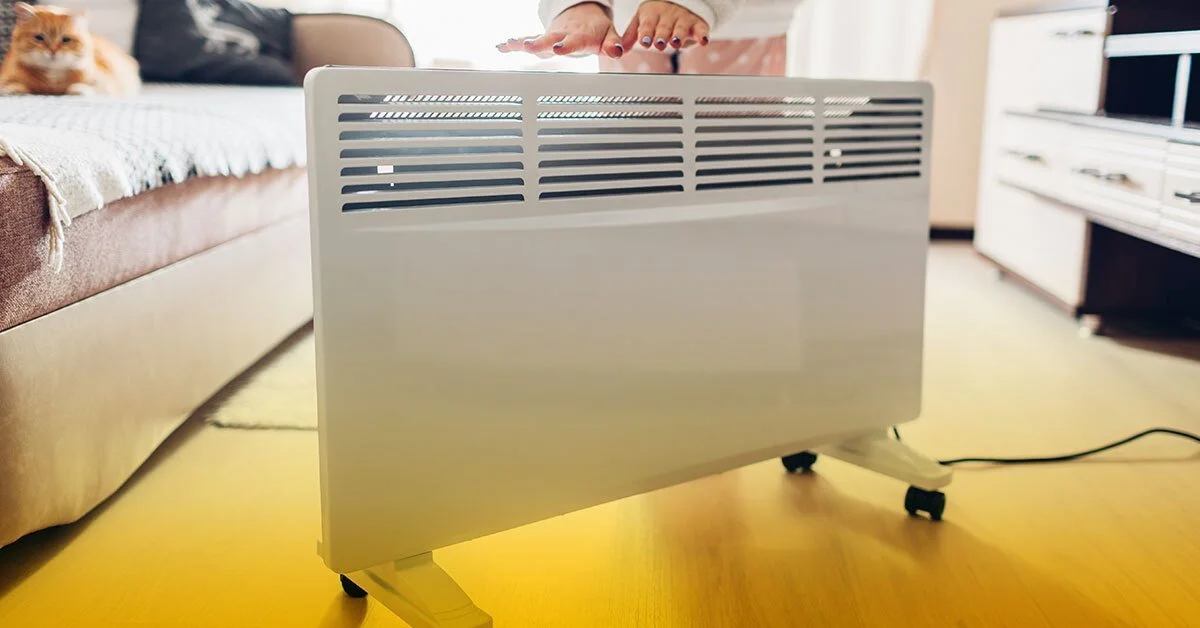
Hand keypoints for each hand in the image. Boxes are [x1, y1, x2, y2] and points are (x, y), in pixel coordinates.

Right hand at [497, 2, 623, 58]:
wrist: (584, 13)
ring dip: (522, 42)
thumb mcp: (609, 35)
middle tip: (530, 46)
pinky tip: (501, 47)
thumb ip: (613, 45)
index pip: (574, 41)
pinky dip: (513, 45)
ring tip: (510, 44)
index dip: (567, 45)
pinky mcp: (542, 38)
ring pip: (535, 38)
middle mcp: (562, 35)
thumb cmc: (596, 28)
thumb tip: (617, 52)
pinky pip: (526, 41)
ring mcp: (550, 36)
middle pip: (549, 39)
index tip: (559, 48)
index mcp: (580, 36)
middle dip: (539, 43)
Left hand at [624, 1, 709, 51]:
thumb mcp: (643, 22)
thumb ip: (633, 35)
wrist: (679, 2)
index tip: (644, 42)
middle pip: (664, 26)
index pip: (648, 24)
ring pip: (681, 27)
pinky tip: (703, 41)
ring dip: (678, 35)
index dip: (646, 33)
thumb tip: (620, 50)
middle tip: (659, 44)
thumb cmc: (657, 17)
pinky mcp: (697, 24)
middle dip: (661, 35)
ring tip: (676, 43)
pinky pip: (701, 29)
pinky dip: (702, 34)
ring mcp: (683, 19)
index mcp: (651, 15)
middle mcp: (667, 16)